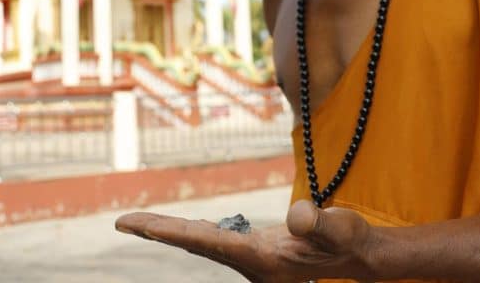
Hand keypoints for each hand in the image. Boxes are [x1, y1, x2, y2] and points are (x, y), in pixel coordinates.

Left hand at [114, 199, 373, 281]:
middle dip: (158, 232)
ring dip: (170, 231)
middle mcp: (249, 262)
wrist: (359, 257)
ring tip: (136, 223)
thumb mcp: (341, 229)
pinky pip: (212, 239)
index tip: (142, 227)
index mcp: (261, 260)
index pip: (208, 243)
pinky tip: (178, 227)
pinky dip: (191, 232)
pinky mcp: (254, 251)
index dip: (174, 233)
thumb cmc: (350, 241)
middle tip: (121, 221)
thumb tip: (297, 217)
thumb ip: (319, 224)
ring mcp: (250, 258)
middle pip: (194, 244)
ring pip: (201, 242)